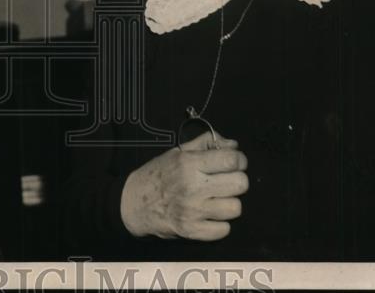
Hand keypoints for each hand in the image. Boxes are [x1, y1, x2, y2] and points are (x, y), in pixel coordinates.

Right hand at [119, 131, 248, 240]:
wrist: (134, 203)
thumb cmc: (157, 175)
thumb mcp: (178, 152)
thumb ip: (205, 143)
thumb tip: (233, 144)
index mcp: (189, 164)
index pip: (232, 160)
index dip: (239, 160)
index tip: (234, 162)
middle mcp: (192, 187)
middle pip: (240, 184)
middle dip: (236, 180)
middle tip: (225, 181)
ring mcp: (193, 211)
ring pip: (235, 208)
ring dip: (228, 203)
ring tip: (215, 199)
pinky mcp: (192, 231)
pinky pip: (224, 230)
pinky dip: (220, 224)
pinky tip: (210, 215)